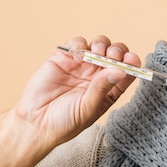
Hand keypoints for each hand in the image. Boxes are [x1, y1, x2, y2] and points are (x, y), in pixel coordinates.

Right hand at [0, 36, 139, 166]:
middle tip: (111, 55)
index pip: (127, 71)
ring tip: (96, 54)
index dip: (131, 62)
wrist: (35, 123)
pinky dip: (80, 44)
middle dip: (116, 50)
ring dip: (101, 44)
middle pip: (115, 54)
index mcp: (109, 89)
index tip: (131, 59)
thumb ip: (102, 88)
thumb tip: (121, 70)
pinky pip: (77, 43)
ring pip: (98, 44)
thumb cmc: (65, 122)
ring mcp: (82, 65)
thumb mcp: (88, 108)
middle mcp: (98, 75)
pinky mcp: (64, 58)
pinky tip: (77, 56)